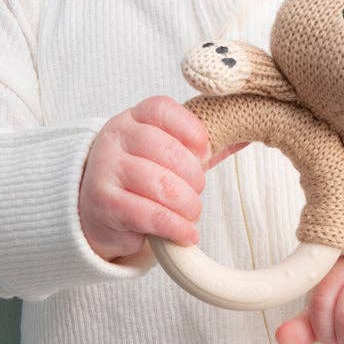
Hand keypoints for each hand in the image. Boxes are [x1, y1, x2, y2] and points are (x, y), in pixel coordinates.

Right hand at [78, 95, 249, 262]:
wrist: (95, 210)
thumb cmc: (140, 177)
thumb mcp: (166, 154)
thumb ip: (201, 146)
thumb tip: (248, 134)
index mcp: (132, 118)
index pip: (162, 109)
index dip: (190, 129)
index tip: (205, 151)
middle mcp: (115, 139)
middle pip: (167, 150)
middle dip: (193, 177)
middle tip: (196, 192)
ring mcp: (105, 170)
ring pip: (161, 185)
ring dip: (187, 205)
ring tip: (191, 214)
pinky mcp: (104, 204)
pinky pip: (150, 215)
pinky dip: (176, 227)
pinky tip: (185, 234)